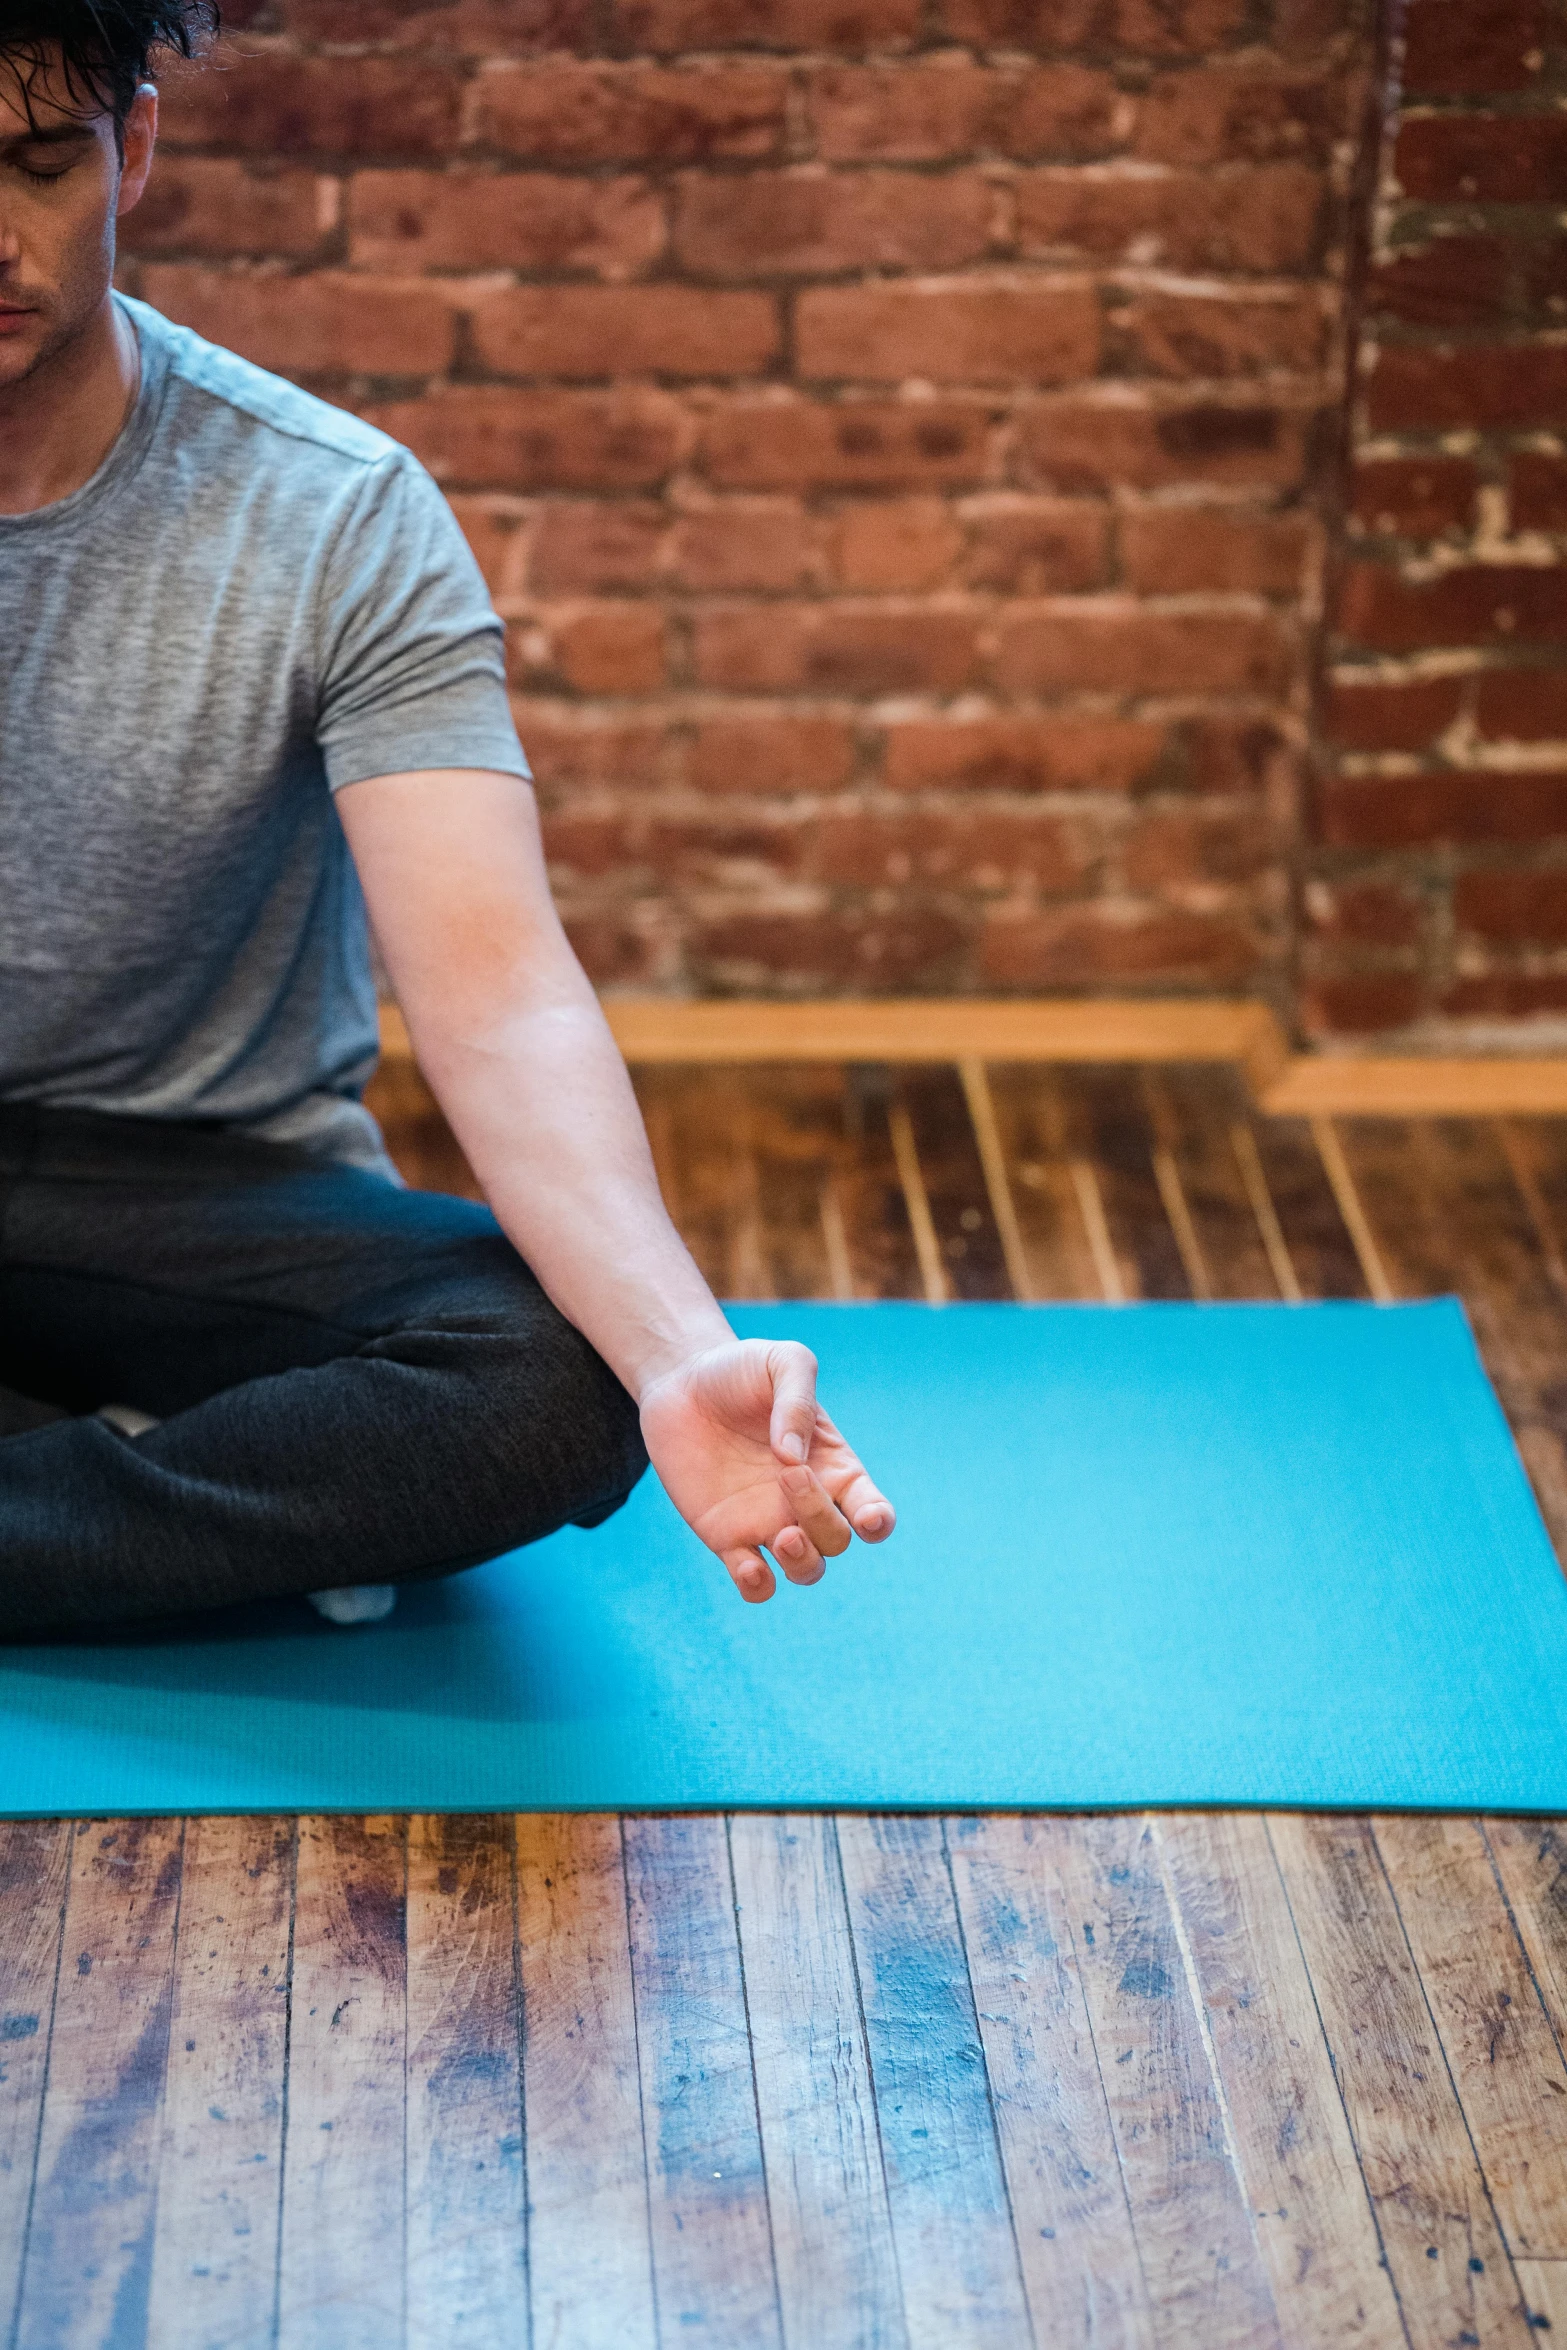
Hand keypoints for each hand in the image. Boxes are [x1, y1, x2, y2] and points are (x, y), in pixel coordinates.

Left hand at [639, 1338, 894, 1603]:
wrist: (680, 1384)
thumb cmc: (740, 1370)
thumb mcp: (781, 1361)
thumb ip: (798, 1399)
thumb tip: (793, 1457)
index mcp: (833, 1466)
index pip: (874, 1511)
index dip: (879, 1523)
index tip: (868, 1517)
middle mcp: (806, 1502)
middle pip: (837, 1540)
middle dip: (820, 1518)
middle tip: (787, 1476)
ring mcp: (768, 1523)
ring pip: (807, 1570)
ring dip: (802, 1563)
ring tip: (782, 1537)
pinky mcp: (727, 1538)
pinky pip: (756, 1584)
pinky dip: (758, 1585)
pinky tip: (747, 1563)